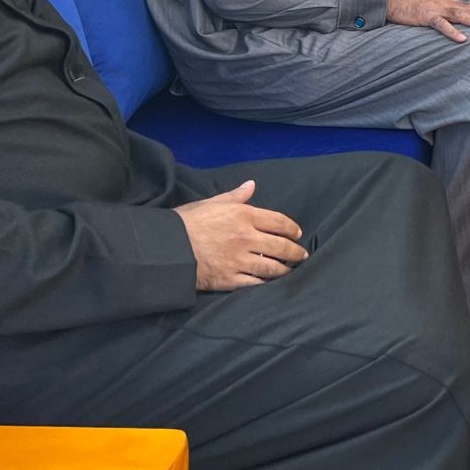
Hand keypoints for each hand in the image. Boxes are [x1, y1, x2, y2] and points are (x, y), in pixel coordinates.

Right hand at [175, 180, 307, 291]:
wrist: (167, 248)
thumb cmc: (187, 222)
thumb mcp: (211, 203)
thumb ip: (235, 196)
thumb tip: (251, 185)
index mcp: (243, 215)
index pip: (278, 221)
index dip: (292, 228)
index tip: (297, 233)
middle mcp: (246, 237)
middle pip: (280, 246)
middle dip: (295, 252)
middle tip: (302, 255)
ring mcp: (239, 260)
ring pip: (271, 267)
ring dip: (284, 270)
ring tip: (290, 271)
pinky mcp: (230, 279)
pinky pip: (255, 283)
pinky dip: (266, 284)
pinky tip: (271, 284)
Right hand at [387, 0, 469, 43]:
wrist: (393, 1)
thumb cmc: (411, 5)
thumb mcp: (431, 7)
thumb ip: (443, 13)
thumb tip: (455, 22)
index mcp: (446, 1)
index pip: (469, 6)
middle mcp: (444, 3)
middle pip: (469, 9)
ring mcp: (436, 9)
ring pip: (459, 14)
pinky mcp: (426, 16)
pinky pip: (441, 25)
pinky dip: (452, 31)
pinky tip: (462, 39)